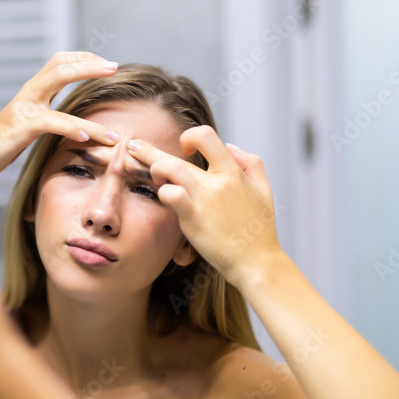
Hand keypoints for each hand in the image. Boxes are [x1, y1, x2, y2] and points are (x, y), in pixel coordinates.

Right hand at [0, 51, 121, 181]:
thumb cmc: (0, 146)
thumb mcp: (26, 125)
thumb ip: (45, 115)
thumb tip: (68, 119)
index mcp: (31, 92)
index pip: (58, 62)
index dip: (83, 58)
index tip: (106, 64)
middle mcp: (27, 94)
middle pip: (60, 66)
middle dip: (90, 65)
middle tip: (114, 67)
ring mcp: (23, 108)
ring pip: (59, 89)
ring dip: (89, 103)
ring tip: (111, 127)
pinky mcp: (20, 127)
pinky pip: (51, 122)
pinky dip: (71, 127)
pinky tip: (86, 138)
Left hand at [125, 126, 281, 287]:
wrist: (256, 262)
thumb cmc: (259, 229)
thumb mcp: (264, 190)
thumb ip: (250, 163)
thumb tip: (230, 146)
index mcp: (234, 172)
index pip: (206, 136)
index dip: (190, 136)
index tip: (183, 147)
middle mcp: (218, 181)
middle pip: (178, 154)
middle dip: (149, 150)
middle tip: (133, 147)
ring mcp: (204, 198)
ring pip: (170, 168)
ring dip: (155, 169)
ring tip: (153, 178)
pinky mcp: (193, 217)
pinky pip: (170, 195)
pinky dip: (163, 193)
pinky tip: (163, 199)